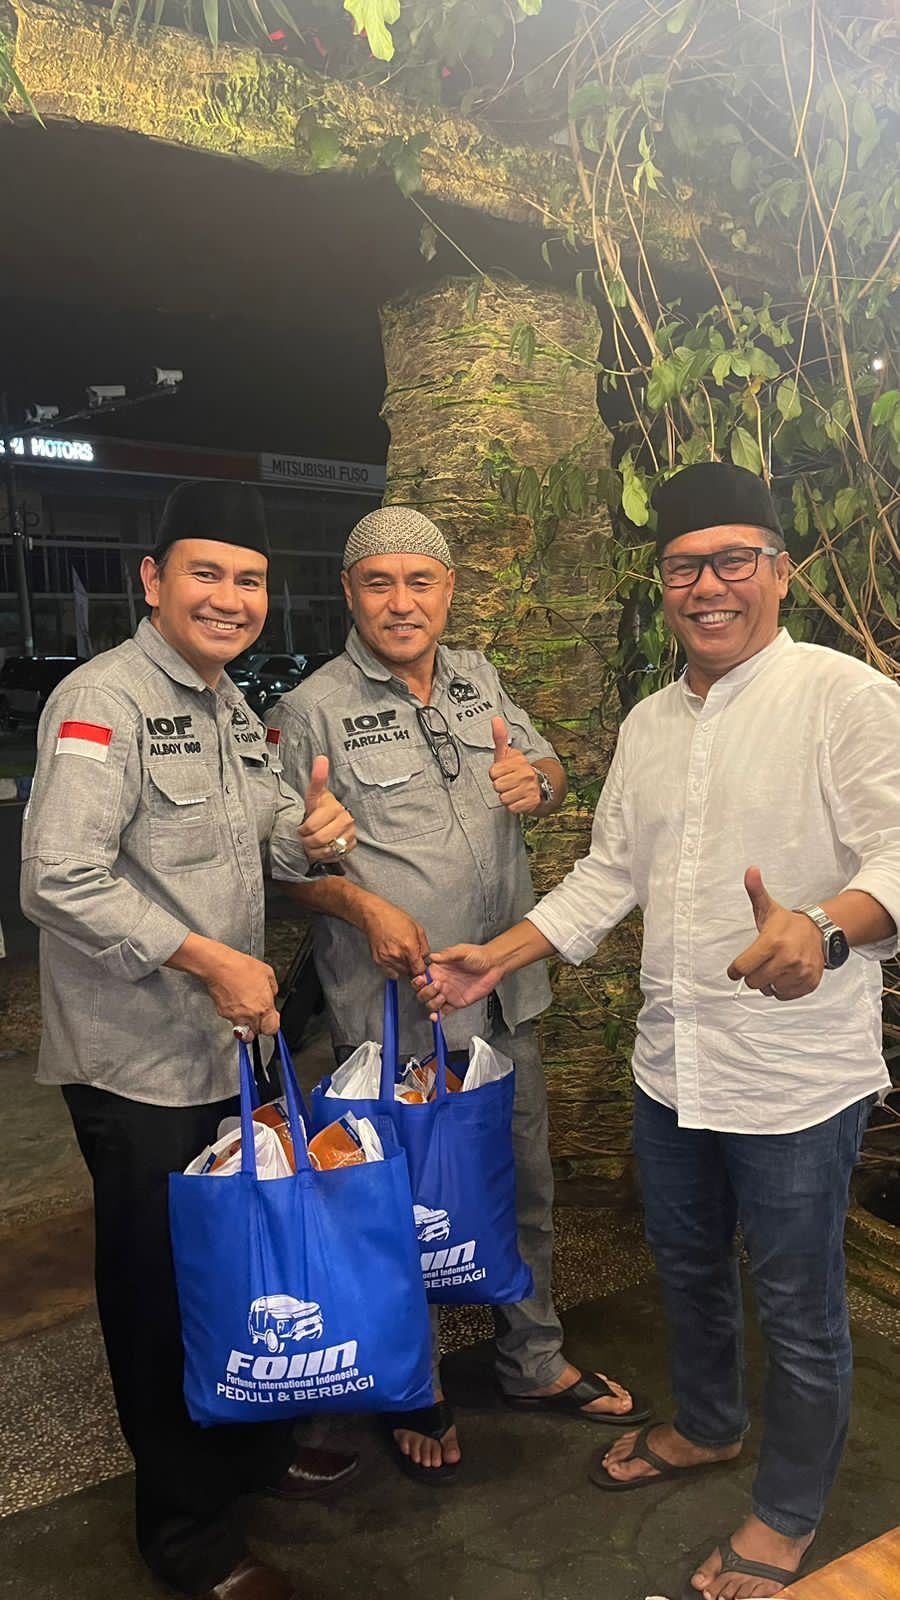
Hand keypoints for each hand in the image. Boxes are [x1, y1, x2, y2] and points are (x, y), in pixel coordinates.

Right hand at [196, 942, 279, 1036]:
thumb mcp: (267, 973)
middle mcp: (250, 1015)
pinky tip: (235, 1002)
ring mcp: (236, 1016)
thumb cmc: (241, 967)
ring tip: (246, 1010)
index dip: (272, 1024)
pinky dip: (234, 1015)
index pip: (272, 1029)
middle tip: (258, 1014)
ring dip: (246, 1024)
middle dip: (259, 1026)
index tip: (272, 1018)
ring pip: (243, 1031)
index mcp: (264, 1006)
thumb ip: (272, 988)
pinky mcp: (223, 1014)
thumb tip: (271, 994)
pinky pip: (232, 1020)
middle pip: (257, 1033)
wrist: (219, 967)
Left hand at [298, 755, 356, 863]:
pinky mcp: (352, 844)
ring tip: (312, 843)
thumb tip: (321, 758)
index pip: (312, 827)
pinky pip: (333, 856)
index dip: (304, 829)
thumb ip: (317, 779)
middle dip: (307, 840)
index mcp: (333, 806)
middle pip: (318, 839)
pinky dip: (324, 855)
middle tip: (305, 837)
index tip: (302, 828)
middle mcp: (345, 818)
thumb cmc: (319, 809)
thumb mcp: (313, 796)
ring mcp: (350, 832)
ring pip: (325, 849)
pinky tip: (322, 848)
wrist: (331, 821)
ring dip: (314, 849)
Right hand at [362, 899, 429, 977]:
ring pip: (400, 973)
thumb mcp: (417, 928)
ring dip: (402, 967)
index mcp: (409, 947)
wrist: (376, 916)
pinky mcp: (378, 961)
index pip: (419, 969)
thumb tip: (425, 958)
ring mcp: (386, 959)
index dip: (421, 969)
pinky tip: (393, 957)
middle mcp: (397, 955)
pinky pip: (389, 973)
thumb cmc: (395, 919)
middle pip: (409, 972)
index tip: (420, 966)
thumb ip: (424, 946)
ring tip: (400, 954)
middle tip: (409, 956)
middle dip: (411, 966)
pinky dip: (393, 968)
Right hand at [413, 943, 502, 1017]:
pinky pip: (443, 1012)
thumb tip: (433, 956)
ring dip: (433, 1003)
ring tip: (442, 997)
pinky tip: (436, 1017)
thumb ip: (447, 954)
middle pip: (423, 993)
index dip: (418, 981)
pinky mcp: (456, 1002)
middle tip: (438, 986)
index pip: (421, 978)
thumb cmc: (479, 955)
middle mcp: (441, 982)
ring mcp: (448, 993)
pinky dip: (438, 1016)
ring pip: (431, 1004)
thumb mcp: (462, 951)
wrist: (494, 965)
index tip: (422, 980)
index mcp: (438, 969)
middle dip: (426, 992)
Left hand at [489, 717, 541, 814]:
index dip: (495, 774)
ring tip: (513, 791)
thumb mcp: (508, 754)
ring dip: (506, 797)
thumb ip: (500, 738)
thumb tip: (495, 719)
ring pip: (503, 798)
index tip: (503, 772)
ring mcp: (530, 788)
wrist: (540, 786)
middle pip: (497, 786)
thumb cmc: (518, 770)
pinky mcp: (532, 802)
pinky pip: (512, 808)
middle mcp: (526, 773)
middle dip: (500, 786)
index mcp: (519, 761)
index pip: (492, 772)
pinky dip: (513, 806)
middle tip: (508, 783)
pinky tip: (518, 799)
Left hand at [726, 866, 824, 1000]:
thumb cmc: (788, 924)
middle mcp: (786, 959)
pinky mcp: (808, 983)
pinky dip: (780, 989)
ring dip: (767, 982)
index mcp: (772, 942)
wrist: (820, 932)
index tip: (735, 969)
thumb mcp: (768, 907)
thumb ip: (755, 890)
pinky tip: (783, 975)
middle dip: (752, 975)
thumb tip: (750, 870)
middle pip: (753, 982)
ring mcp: (799, 973)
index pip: (742, 968)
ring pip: (768, 990)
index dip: (735, 970)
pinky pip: (783, 995)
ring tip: (773, 968)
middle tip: (759, 964)